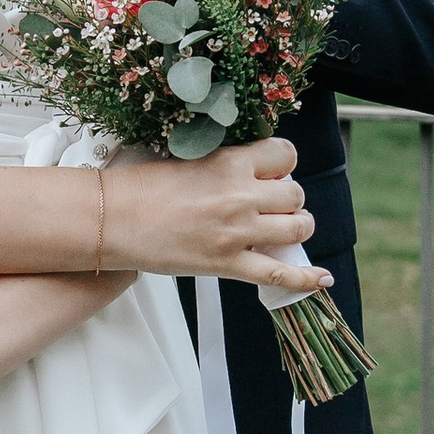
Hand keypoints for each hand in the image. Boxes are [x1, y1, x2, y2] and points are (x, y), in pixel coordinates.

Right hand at [103, 137, 314, 286]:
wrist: (111, 219)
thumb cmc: (140, 188)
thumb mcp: (189, 161)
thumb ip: (225, 166)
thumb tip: (251, 173)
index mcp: (229, 162)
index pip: (285, 154)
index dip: (284, 164)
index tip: (273, 172)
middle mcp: (240, 195)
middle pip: (295, 193)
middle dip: (289, 199)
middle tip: (271, 204)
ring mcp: (237, 232)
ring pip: (297, 228)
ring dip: (297, 228)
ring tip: (284, 229)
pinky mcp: (228, 264)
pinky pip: (279, 275)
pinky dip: (304, 279)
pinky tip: (321, 279)